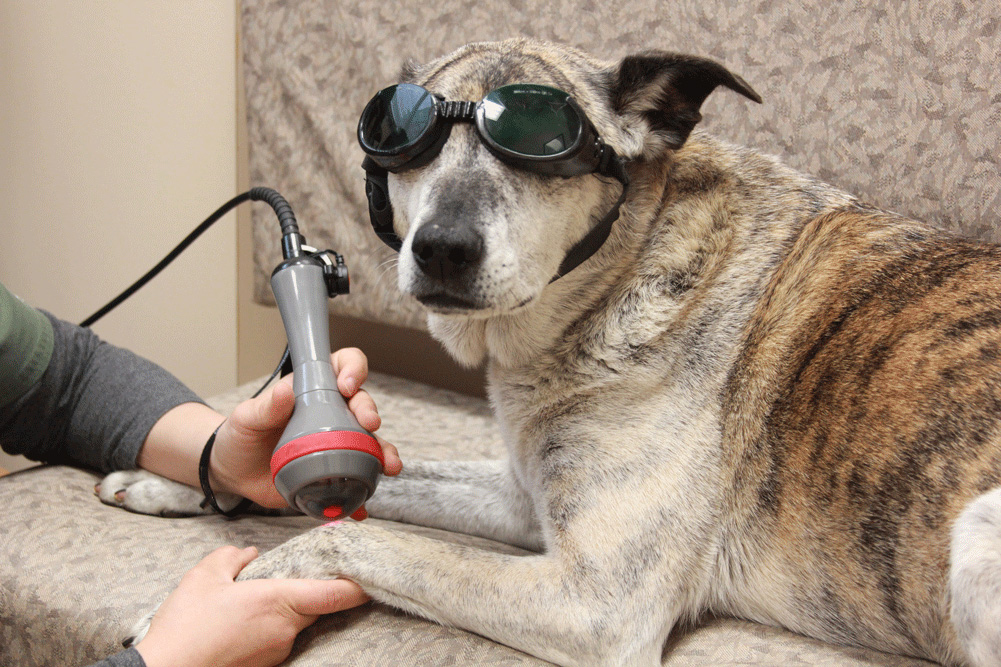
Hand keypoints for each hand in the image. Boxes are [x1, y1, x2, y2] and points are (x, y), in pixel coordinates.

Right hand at [135, 546, 367, 666]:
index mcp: (278, 602)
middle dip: (316, 590)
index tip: (370, 575)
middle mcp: (285, 630)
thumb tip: (248, 554)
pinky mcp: (265, 665)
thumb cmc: (185, 628)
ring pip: (297, 623)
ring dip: (288, 610)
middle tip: (303, 574)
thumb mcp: (204, 577)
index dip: (358, 585)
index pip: (335, 594)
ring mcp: (276, 651)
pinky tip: (243, 622)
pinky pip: (279, 639)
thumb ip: (231, 558)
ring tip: (254, 600)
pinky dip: (271, 626)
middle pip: (318, 606)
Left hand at [211, 348, 402, 508]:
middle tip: (370, 424)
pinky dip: (363, 495)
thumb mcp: (247, 417)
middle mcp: (332, 412)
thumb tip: (285, 391)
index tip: (347, 385)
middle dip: (371, 411)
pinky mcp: (333, 472)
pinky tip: (362, 507)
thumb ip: (266, 406)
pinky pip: (355, 480)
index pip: (343, 365)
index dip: (353, 368)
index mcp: (314, 388)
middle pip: (363, 403)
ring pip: (370, 442)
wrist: (234, 472)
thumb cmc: (241, 435)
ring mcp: (337, 443)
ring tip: (389, 467)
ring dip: (384, 453)